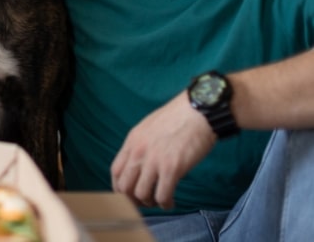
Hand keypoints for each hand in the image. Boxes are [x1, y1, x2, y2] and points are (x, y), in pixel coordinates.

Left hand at [110, 92, 215, 209]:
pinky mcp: (172, 168)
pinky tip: (171, 202)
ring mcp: (154, 160)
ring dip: (150, 203)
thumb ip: (141, 145)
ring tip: (159, 201)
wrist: (198, 111)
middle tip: (145, 202)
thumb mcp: (149, 128)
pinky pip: (162, 195)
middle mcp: (138, 152)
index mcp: (132, 141)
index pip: (115, 171)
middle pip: (124, 187)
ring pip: (141, 194)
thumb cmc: (178, 118)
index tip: (129, 195)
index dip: (120, 188)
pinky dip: (165, 203)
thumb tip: (140, 164)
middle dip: (133, 200)